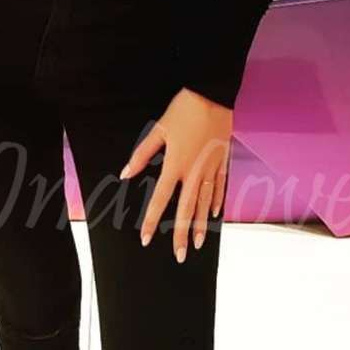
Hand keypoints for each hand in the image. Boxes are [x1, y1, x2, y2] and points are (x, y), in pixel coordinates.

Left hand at [120, 87, 231, 262]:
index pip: (161, 199)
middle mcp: (194, 171)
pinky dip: (217, 201)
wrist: (213, 94)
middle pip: (186, 209)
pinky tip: (213, 214)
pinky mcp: (222, 160)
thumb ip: (143, 154)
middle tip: (179, 255)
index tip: (146, 238)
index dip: (152, 220)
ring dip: (200, 224)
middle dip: (181, 234)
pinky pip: (220, 186)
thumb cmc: (184, 109)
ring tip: (197, 243)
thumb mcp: (159, 129)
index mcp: (175, 164)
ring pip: (205, 202)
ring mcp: (211, 167)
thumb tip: (126, 173)